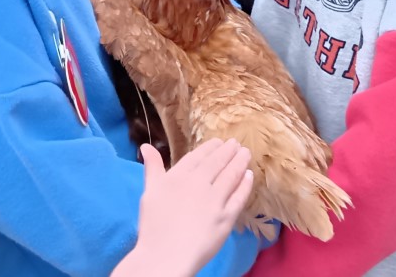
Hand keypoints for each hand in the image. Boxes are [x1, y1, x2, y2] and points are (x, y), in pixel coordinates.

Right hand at [112, 139, 254, 276]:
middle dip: (228, 151)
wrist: (166, 255)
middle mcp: (199, 183)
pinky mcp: (227, 217)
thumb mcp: (149, 192)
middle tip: (237, 143)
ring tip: (246, 154)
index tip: (219, 141)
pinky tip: (249, 176)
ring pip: (231, 175)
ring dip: (240, 162)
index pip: (198, 156)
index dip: (210, 147)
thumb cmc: (154, 226)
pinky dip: (245, 185)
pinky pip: (239, 197)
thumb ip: (152, 168)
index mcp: (179, 176)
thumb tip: (145, 146)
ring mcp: (215, 200)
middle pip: (217, 163)